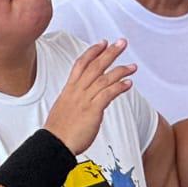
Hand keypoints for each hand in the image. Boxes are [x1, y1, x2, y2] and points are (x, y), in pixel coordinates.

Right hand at [43, 40, 136, 155]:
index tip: (103, 43)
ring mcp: (84, 100)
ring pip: (103, 78)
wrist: (54, 144)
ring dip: (120, 70)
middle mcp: (77, 91)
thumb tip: (85, 99)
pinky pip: (108, 94)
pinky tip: (129, 83)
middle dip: (110, 53)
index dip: (92, 52)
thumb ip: (76, 100)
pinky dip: (119, 87)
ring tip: (133, 66)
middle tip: (122, 42)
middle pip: (94, 66)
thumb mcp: (65, 108)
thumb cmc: (60, 130)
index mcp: (69, 89)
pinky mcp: (92, 110)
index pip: (81, 64)